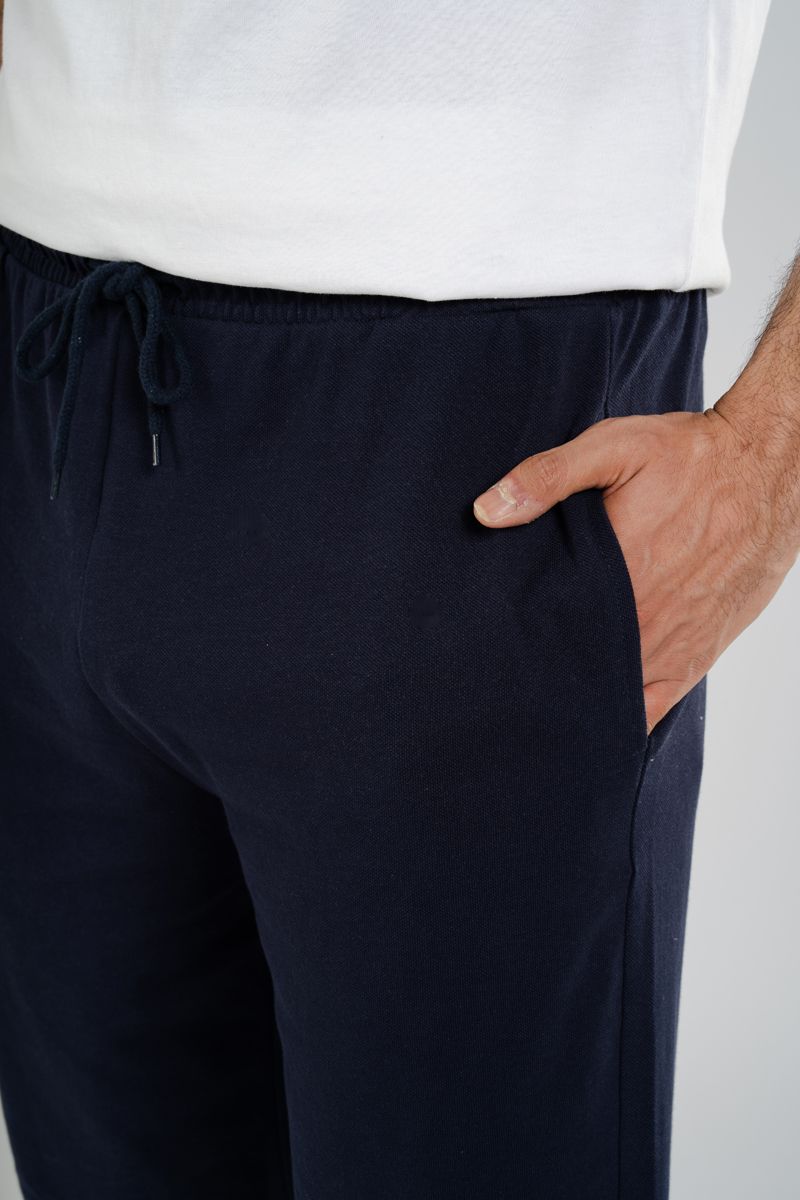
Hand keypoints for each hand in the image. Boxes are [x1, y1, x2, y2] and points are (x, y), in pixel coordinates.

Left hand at [472, 405, 799, 734]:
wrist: (767, 470)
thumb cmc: (690, 457)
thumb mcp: (614, 447)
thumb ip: (547, 477)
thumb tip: (487, 511)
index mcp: (613, 570)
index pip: (545, 625)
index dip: (513, 639)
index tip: (487, 642)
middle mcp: (642, 616)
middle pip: (573, 662)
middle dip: (539, 668)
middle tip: (505, 672)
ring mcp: (673, 642)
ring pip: (610, 691)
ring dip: (576, 695)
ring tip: (539, 698)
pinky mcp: (698, 655)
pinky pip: (656, 705)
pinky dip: (625, 718)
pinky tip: (595, 720)